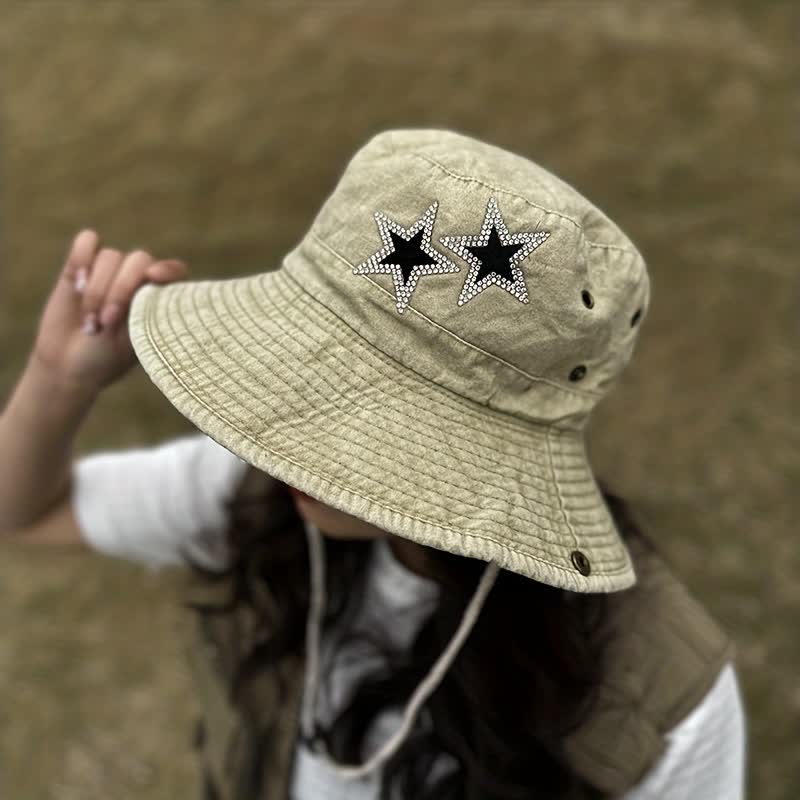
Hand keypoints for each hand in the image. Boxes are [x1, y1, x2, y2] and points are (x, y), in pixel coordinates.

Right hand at [30, 229, 188, 394]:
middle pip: (139, 259)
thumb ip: (147, 312)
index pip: (173, 271)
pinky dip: (82, 256)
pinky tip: (75, 281)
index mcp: (157, 298)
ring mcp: (109, 271)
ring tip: (89, 320)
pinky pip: (87, 241)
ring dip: (96, 289)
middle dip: (120, 289)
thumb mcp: (134, 342)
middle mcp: (136, 280)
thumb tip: (154, 281)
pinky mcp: (79, 266)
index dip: (167, 270)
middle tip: (106, 321)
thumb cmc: (107, 359)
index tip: (153, 277)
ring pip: (110, 256)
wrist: (67, 365)